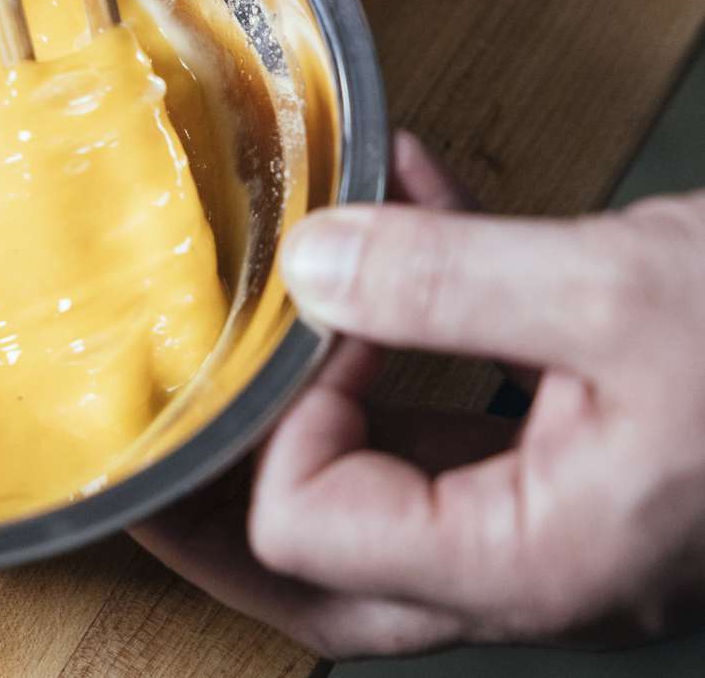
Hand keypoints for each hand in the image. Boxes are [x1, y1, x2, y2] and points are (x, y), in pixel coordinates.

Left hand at [134, 132, 704, 656]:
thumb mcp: (619, 291)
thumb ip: (446, 285)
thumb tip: (309, 270)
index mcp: (532, 553)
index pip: (311, 519)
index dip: (287, 410)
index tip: (324, 313)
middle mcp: (531, 558)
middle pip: (314, 564)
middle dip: (222, 489)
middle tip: (156, 433)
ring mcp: (556, 516)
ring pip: (379, 488)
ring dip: (322, 383)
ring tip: (286, 295)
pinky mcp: (582, 456)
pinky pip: (459, 407)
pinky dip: (422, 320)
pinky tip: (419, 209)